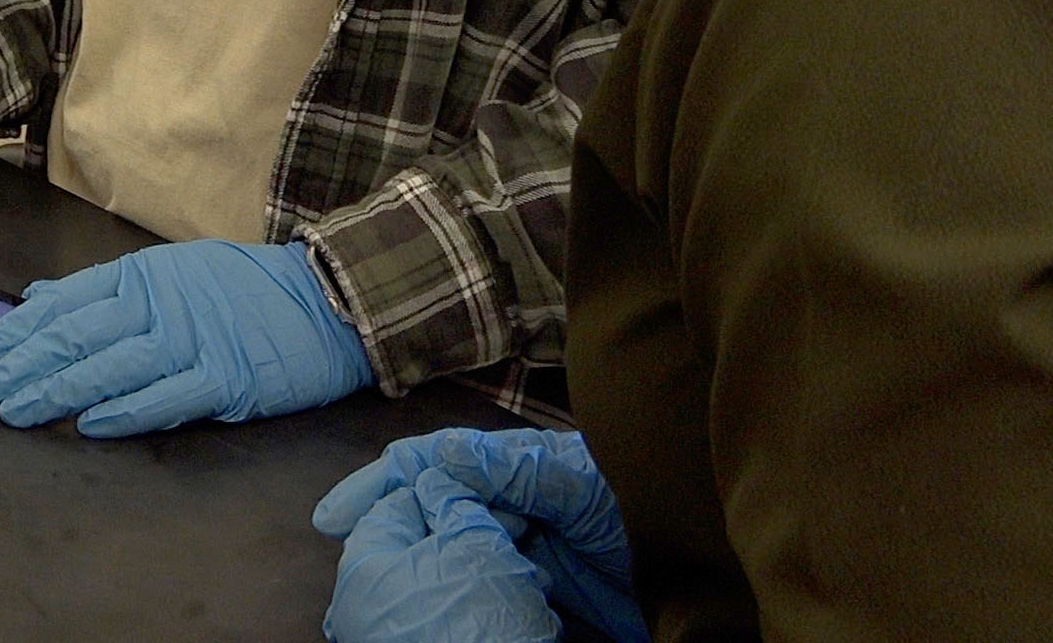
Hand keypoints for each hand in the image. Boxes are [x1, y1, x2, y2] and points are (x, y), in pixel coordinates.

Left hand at [0, 239, 371, 434]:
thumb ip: (101, 290)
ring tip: (17, 411)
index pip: (63, 303)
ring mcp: (193, 341)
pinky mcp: (226, 378)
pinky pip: (167, 398)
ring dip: (58, 392)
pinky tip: (90, 426)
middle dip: (22, 366)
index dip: (17, 331)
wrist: (327, 300)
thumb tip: (37, 299)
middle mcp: (160, 304)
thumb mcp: (168, 272)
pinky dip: (127, 412)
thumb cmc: (242, 290)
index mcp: (141, 276)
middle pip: (77, 336)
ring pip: (111, 367)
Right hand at [317, 429, 640, 642]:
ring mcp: (532, 537)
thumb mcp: (584, 486)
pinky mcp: (548, 581)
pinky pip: (486, 577)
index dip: (383, 484)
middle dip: (389, 519)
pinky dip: (455, 584)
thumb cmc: (661, 503)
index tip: (336, 517)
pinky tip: (433, 597)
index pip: (435, 462)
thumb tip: (440, 455)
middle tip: (345, 548)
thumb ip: (519, 471)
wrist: (715, 564)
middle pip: (437, 500)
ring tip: (374, 573)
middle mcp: (520, 495)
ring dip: (417, 551)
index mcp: (525, 463)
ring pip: (454, 539)